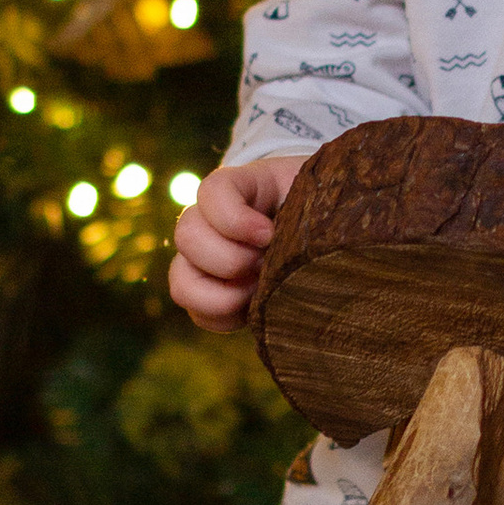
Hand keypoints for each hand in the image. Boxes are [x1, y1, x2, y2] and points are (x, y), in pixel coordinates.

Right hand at [170, 152, 304, 328]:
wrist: (321, 232)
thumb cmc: (322, 208)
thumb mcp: (320, 194)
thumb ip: (316, 202)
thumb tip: (313, 231)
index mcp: (240, 187)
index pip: (211, 192)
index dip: (234, 219)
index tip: (269, 234)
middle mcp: (209, 221)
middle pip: (187, 234)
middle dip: (231, 259)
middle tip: (267, 266)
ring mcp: (203, 259)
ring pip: (181, 281)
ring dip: (222, 295)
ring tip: (259, 292)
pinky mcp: (211, 294)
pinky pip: (198, 314)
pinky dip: (223, 317)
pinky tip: (253, 309)